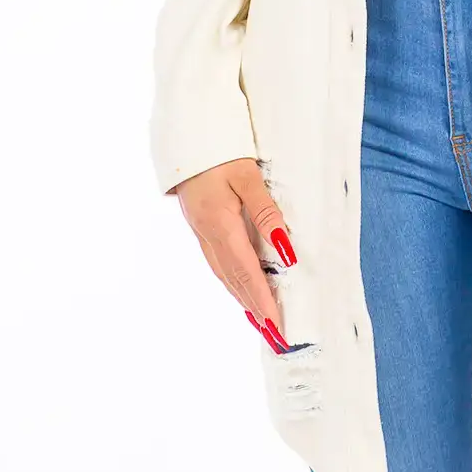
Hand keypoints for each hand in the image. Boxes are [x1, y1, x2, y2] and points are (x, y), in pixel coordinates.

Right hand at [175, 157, 295, 352]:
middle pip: (235, 280)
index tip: (277, 326)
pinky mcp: (201, 225)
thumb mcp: (247, 176)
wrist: (185, 135)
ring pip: (225, 274)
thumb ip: (266, 212)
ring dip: (244, 299)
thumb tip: (285, 249)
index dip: (262, 301)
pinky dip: (234, 280)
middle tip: (274, 335)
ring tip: (261, 321)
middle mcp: (208, 235)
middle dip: (255, 309)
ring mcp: (201, 232)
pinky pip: (219, 262)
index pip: (247, 273)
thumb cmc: (220, 150)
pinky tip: (241, 286)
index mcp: (220, 226)